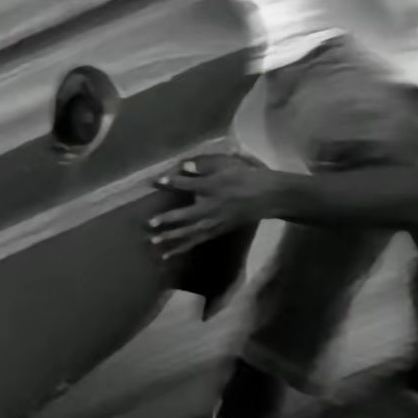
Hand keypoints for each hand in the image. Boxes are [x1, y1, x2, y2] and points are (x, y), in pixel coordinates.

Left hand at [145, 155, 278, 260]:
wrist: (269, 197)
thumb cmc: (249, 177)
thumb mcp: (229, 165)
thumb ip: (206, 166)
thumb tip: (185, 166)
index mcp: (213, 188)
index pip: (186, 185)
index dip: (170, 182)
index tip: (155, 181)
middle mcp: (211, 208)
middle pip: (184, 216)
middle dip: (166, 220)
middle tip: (148, 225)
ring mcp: (214, 223)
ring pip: (189, 233)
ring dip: (171, 239)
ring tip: (154, 244)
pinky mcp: (217, 231)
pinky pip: (197, 240)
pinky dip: (184, 246)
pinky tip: (171, 252)